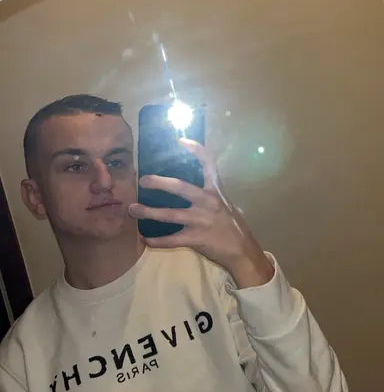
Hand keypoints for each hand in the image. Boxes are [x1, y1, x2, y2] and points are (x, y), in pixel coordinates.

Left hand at [128, 139, 273, 287]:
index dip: (196, 149)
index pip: (208, 163)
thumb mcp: (223, 202)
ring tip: (132, 209)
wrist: (242, 250)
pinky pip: (172, 240)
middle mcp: (208, 202)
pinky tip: (146, 239)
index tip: (181, 141)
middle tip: (142, 180)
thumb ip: (207, 192)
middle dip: (159, 183)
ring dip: (148, 212)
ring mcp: (201, 221)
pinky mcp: (196, 239)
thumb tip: (184, 184)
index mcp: (215, 190)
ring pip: (170, 215)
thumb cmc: (231, 224)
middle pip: (180, 187)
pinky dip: (157, 240)